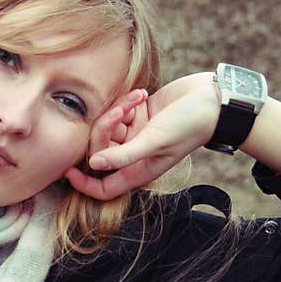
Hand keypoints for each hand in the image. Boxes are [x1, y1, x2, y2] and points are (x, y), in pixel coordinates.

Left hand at [65, 73, 220, 199]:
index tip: (68, 169)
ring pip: (108, 128)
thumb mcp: (156, 140)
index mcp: (140, 169)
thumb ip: (125, 155)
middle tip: (121, 110)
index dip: (84, 183)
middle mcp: (135, 155)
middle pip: (101, 151)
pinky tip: (142, 93)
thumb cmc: (190, 124)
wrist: (212, 99)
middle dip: (104, 128)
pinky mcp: (139, 116)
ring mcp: (137, 135)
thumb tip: (93, 165)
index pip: (104, 188)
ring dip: (117, 109)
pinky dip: (125, 101)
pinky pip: (118, 111)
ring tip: (137, 97)